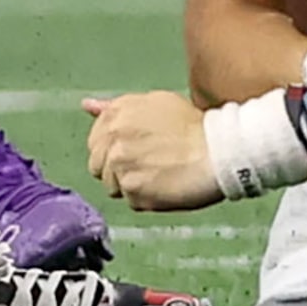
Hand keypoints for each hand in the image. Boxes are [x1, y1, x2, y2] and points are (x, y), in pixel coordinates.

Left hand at [81, 91, 223, 211]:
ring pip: (114, 187)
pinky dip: (146, 199)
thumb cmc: (193, 126)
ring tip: (159, 175)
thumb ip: (117, 106)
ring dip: (132, 185)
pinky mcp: (134, 192)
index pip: (94, 142)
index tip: (135, 151)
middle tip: (148, 165)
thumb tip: (87, 106)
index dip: (114, 149)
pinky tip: (166, 186)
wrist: (219, 150)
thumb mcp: (155, 103)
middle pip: (98, 167)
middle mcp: (113, 140)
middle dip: (118, 169)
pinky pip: (132, 202)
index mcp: (115, 116)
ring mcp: (121, 168)